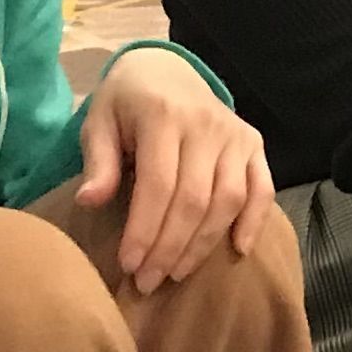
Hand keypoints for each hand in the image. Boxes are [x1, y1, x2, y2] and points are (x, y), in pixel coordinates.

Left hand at [77, 47, 275, 295]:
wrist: (165, 69)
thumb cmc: (126, 103)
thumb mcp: (99, 122)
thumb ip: (98, 162)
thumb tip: (90, 202)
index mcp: (163, 116)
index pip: (159, 184)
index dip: (145, 230)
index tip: (129, 265)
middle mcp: (206, 124)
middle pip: (194, 199)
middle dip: (170, 247)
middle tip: (148, 282)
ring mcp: (234, 135)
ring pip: (228, 200)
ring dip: (204, 244)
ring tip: (177, 273)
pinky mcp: (253, 144)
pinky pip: (261, 189)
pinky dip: (254, 222)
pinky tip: (237, 252)